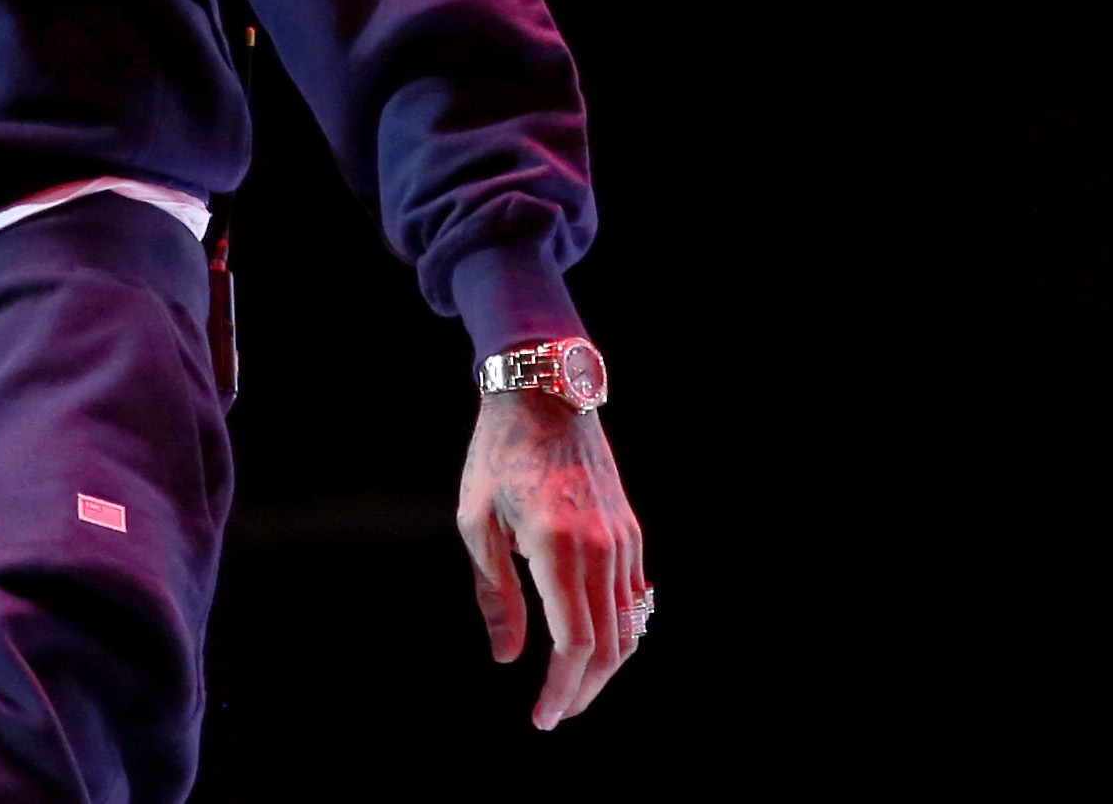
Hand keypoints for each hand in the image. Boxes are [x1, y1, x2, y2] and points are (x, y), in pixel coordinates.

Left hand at [456, 389, 648, 730]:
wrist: (545, 393)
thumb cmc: (498, 455)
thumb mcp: (477, 522)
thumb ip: (496, 594)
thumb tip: (508, 657)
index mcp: (557, 546)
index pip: (574, 642)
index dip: (562, 690)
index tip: (542, 718)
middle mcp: (601, 549)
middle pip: (608, 646)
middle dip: (584, 691)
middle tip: (555, 714)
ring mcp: (624, 540)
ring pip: (629, 628)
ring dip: (605, 668)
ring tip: (572, 689)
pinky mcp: (631, 532)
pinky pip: (635, 598)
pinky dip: (621, 633)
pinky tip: (595, 646)